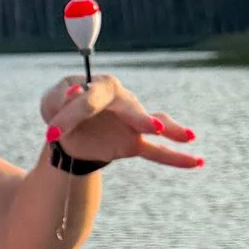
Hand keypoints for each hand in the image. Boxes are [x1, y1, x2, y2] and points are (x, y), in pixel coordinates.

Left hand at [40, 73, 203, 171]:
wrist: (65, 131)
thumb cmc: (59, 108)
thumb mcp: (51, 102)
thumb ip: (61, 98)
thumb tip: (75, 91)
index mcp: (100, 86)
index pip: (90, 99)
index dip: (71, 116)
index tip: (52, 132)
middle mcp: (123, 101)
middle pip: (130, 109)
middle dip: (138, 119)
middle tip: (150, 128)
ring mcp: (132, 123)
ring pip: (153, 125)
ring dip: (168, 131)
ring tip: (186, 136)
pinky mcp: (134, 143)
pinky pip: (157, 151)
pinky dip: (177, 157)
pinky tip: (196, 161)